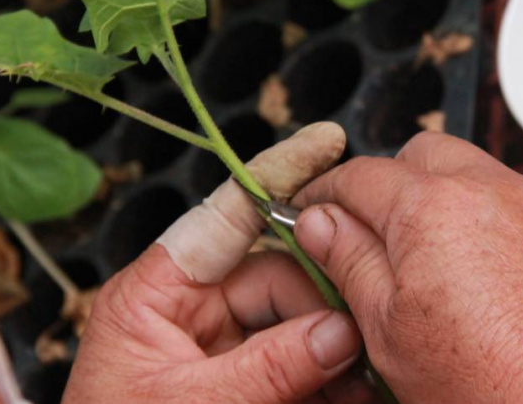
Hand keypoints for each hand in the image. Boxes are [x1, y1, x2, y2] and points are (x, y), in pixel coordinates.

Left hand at [64, 123, 376, 403]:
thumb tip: (341, 330)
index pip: (225, 217)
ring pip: (300, 320)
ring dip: (336, 348)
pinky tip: (355, 390)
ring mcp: (224, 345)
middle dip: (327, 304)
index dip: (276, 174)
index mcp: (156, 295)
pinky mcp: (247, 379)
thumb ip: (267, 366)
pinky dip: (330, 377)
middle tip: (364, 340)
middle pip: (281, 276)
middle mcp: (194, 309)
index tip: (326, 143)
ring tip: (366, 380)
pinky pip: (300, 359)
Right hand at [293, 133, 522, 403]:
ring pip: (467, 168)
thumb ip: (349, 262)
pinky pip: (507, 195)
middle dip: (386, 183)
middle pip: (417, 154)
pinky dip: (480, 212)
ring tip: (426, 255)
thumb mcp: (388, 330)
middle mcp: (486, 187)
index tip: (310, 215)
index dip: (323, 194)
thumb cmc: (489, 383)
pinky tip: (474, 267)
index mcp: (431, 207)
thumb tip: (319, 222)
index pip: (357, 175)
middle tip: (370, 234)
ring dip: (436, 193)